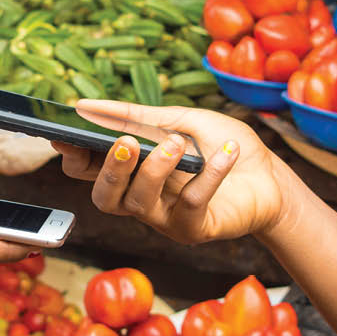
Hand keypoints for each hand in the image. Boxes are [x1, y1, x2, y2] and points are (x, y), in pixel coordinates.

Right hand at [53, 100, 297, 244]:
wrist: (271, 176)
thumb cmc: (223, 145)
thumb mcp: (181, 119)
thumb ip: (137, 115)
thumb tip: (85, 106)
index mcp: (132, 171)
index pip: (86, 172)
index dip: (73, 156)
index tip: (65, 134)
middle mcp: (141, 199)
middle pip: (104, 197)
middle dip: (110, 170)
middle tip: (126, 143)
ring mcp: (165, 218)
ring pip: (139, 203)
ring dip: (155, 170)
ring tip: (176, 143)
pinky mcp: (194, 230)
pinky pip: (191, 203)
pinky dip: (209, 175)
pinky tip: (227, 151)